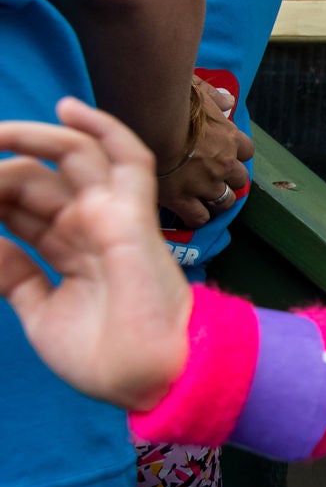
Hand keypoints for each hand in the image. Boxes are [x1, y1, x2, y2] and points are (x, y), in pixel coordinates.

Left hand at [0, 99, 193, 409]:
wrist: (150, 378)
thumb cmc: (105, 356)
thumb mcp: (40, 311)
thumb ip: (14, 274)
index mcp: (68, 248)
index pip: (18, 207)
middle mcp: (87, 225)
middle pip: (30, 181)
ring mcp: (111, 215)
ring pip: (68, 158)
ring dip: (27, 140)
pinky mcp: (131, 213)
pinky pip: (126, 157)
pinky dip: (102, 128)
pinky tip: (67, 108)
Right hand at [157, 80, 252, 229]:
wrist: (152, 121)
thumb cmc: (174, 101)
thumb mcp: (200, 90)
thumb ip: (216, 98)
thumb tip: (229, 100)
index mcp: (230, 138)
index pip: (247, 151)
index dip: (237, 153)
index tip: (226, 152)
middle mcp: (224, 164)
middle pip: (239, 180)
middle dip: (230, 179)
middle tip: (214, 178)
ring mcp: (205, 184)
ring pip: (224, 201)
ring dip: (217, 200)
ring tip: (204, 199)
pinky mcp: (182, 199)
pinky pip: (198, 217)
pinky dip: (197, 217)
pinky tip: (188, 215)